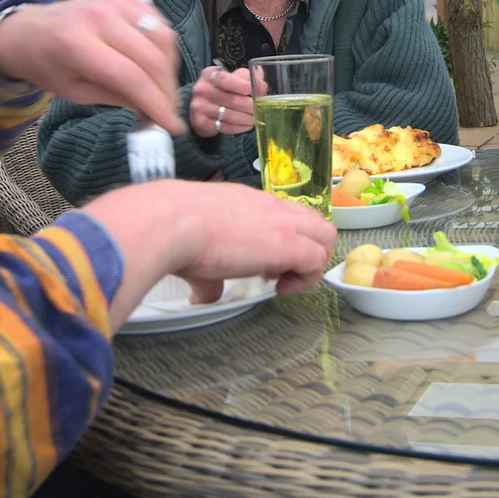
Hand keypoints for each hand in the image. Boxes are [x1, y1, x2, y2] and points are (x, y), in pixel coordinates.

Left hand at [0, 0, 184, 133]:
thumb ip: (117, 100)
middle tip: (171, 111)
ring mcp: (114, 1)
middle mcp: (99, 17)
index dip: (157, 104)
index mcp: (78, 45)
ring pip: (162, 38)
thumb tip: (155, 114)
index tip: (173, 127)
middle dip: (167, 90)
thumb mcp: (75, 92)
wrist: (27, 30)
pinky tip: (157, 64)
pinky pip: (158, 22)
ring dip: (170, 69)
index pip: (131, 77)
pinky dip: (163, 47)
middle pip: (152, 58)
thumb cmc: (48, 66)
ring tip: (164, 90)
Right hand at [84, 181, 336, 330]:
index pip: (286, 216)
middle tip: (280, 273)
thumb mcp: (195, 248)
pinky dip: (306, 279)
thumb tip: (203, 296)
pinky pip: (317, 261)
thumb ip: (207, 275)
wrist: (172, 221)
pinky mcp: (288, 245)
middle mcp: (272, 207)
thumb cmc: (174, 228)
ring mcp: (283, 224)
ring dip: (311, 263)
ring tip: (283, 282)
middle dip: (307, 251)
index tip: (263, 265)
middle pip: (315, 223)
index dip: (283, 242)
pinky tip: (280, 289)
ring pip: (326, 236)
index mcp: (250, 201)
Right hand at [189, 66, 254, 137]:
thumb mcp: (231, 78)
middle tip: (260, 109)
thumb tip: (260, 75)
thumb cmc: (221, 90)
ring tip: (255, 118)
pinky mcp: (201, 122)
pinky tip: (245, 125)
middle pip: (232, 100)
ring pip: (230, 116)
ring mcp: (199, 106)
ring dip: (247, 119)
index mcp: (210, 74)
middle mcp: (202, 89)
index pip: (227, 80)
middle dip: (250, 106)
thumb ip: (247, 77)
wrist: (201, 107)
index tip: (258, 92)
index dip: (245, 86)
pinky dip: (239, 128)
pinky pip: (225, 127)